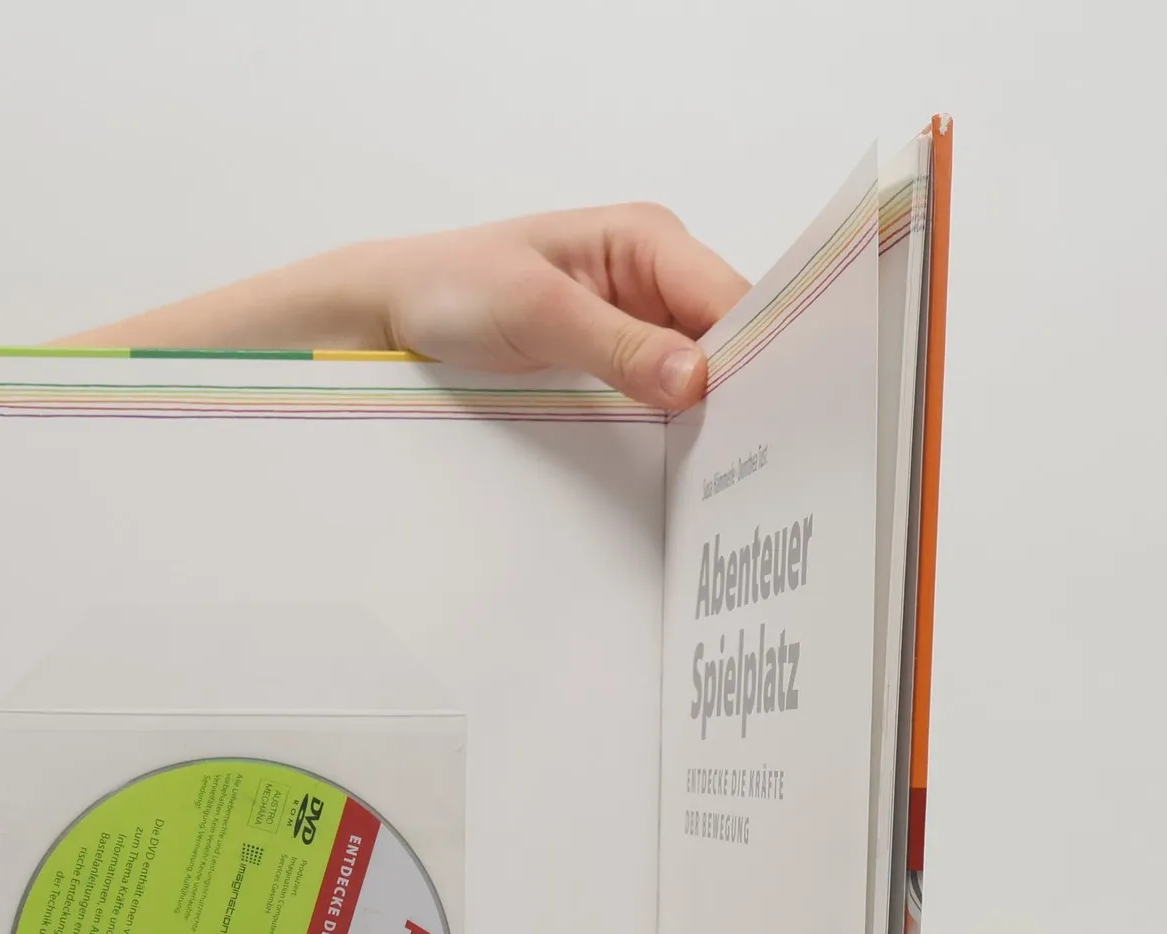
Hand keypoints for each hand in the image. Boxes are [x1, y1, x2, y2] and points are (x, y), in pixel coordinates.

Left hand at [60, 202, 751, 411]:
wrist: (391, 313)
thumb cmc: (453, 288)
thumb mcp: (537, 313)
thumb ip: (619, 345)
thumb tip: (696, 378)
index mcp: (647, 238)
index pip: (733, 297)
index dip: (760, 353)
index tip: (775, 412)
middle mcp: (655, 274)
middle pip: (730, 336)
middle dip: (746, 387)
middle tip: (762, 454)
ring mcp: (639, 319)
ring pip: (705, 369)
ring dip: (715, 410)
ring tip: (736, 464)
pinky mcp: (617, 359)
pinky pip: (667, 389)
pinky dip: (681, 420)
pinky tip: (693, 456)